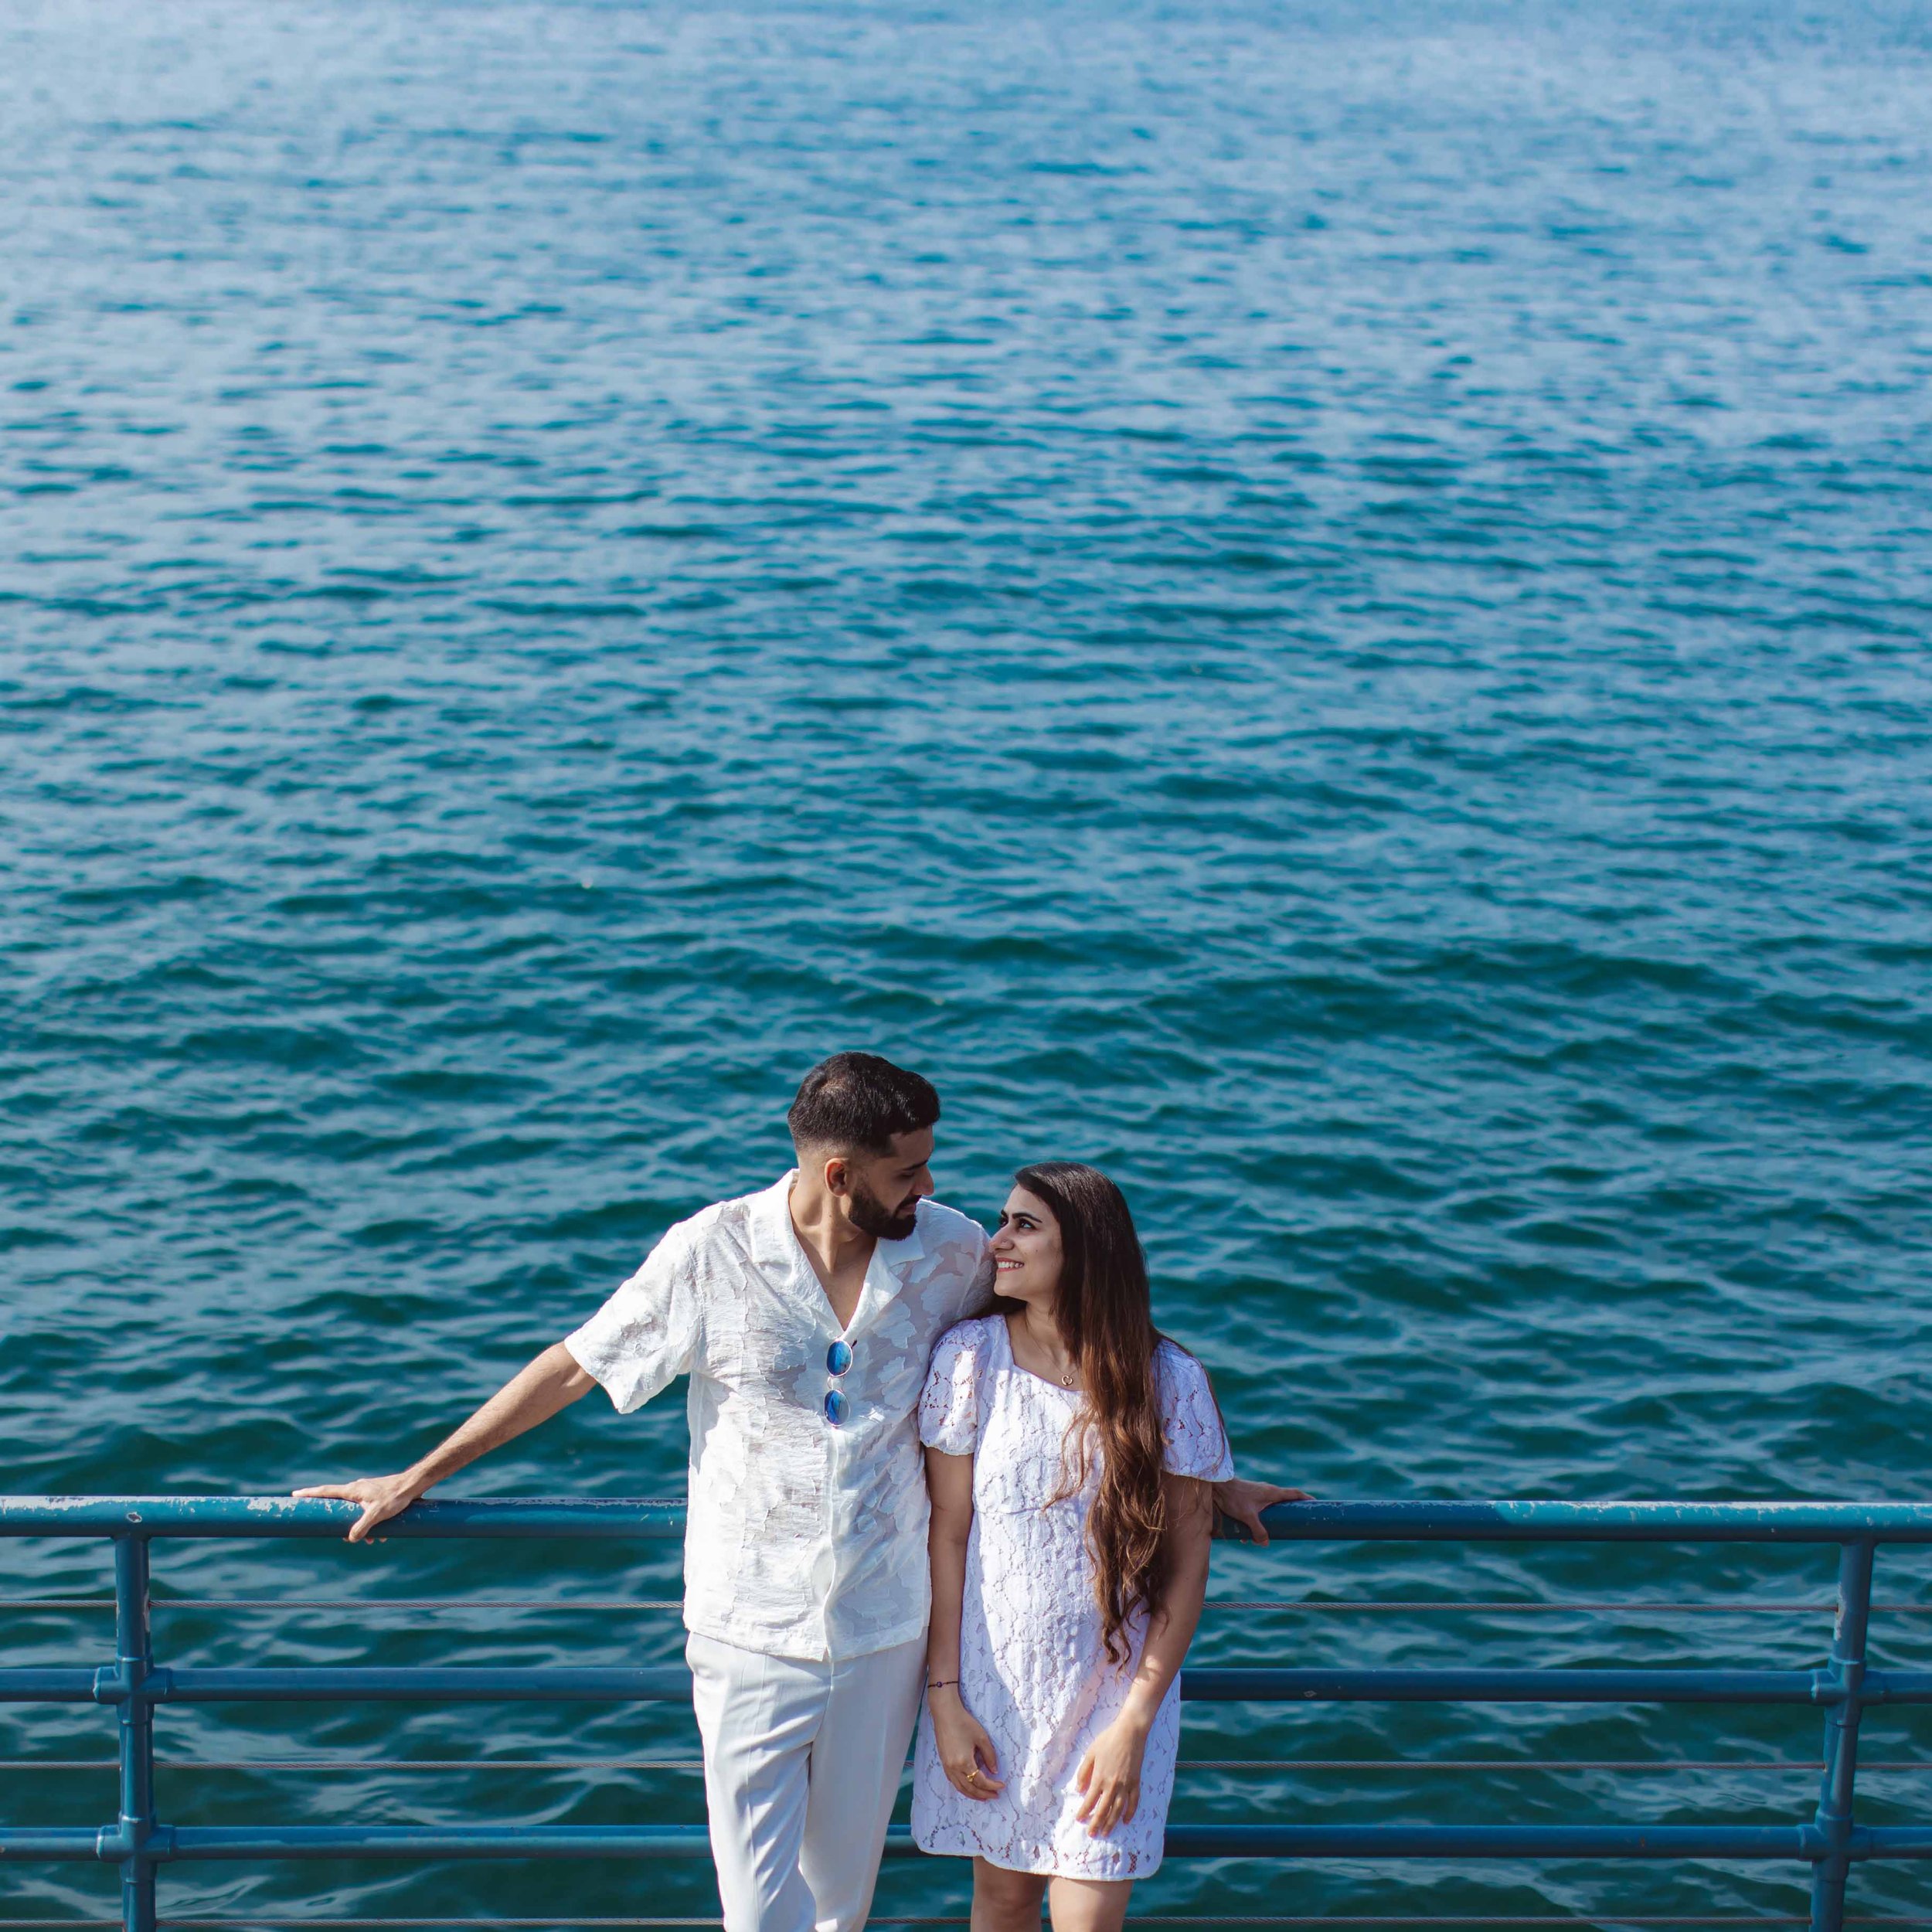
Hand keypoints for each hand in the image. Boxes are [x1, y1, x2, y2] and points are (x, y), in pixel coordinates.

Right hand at [291, 1473, 428, 1543]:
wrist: (414, 1485)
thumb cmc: (395, 1496)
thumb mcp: (377, 1514)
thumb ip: (362, 1527)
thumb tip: (349, 1539)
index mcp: (353, 1490)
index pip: (326, 1492)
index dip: (310, 1494)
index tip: (295, 1495)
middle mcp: (357, 1489)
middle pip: (339, 1506)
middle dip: (340, 1522)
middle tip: (338, 1534)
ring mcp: (366, 1492)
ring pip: (355, 1512)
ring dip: (360, 1527)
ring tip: (372, 1540)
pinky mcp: (376, 1496)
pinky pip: (367, 1512)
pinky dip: (371, 1523)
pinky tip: (383, 1534)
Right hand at [928, 1687, 1004, 1800]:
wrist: (946, 1714)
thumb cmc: (964, 1723)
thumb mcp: (982, 1738)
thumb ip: (990, 1756)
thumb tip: (994, 1771)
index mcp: (964, 1762)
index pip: (981, 1781)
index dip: (992, 1786)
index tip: (1002, 1785)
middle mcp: (954, 1768)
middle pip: (970, 1789)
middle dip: (984, 1794)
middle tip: (995, 1795)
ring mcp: (947, 1767)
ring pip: (960, 1788)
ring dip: (973, 1795)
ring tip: (984, 1797)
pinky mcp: (944, 1763)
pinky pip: (954, 1782)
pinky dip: (963, 1788)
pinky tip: (969, 1787)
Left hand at [1075, 1715, 1147, 1836]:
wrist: (1130, 1732)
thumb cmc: (1108, 1739)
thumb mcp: (1091, 1753)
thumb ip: (1084, 1772)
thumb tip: (1079, 1789)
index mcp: (1099, 1777)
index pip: (1089, 1801)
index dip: (1084, 1812)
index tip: (1079, 1819)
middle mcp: (1112, 1785)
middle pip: (1103, 1810)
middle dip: (1096, 1823)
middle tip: (1092, 1834)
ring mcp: (1126, 1785)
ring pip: (1118, 1810)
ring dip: (1111, 1823)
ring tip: (1106, 1833)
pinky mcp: (1136, 1782)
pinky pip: (1134, 1802)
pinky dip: (1130, 1813)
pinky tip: (1126, 1821)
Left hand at [1211, 1475, 1311, 1546]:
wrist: (1216, 1485)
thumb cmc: (1234, 1497)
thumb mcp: (1248, 1516)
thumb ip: (1258, 1531)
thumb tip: (1265, 1543)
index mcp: (1272, 1492)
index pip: (1295, 1494)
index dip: (1306, 1499)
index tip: (1315, 1504)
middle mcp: (1267, 1491)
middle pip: (1283, 1503)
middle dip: (1285, 1517)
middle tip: (1291, 1527)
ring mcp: (1257, 1493)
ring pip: (1267, 1510)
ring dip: (1265, 1524)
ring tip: (1257, 1539)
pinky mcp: (1248, 1497)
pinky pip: (1255, 1512)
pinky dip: (1252, 1523)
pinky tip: (1242, 1536)